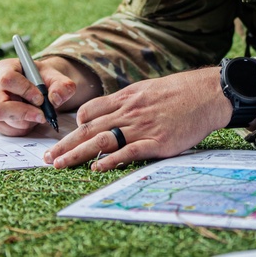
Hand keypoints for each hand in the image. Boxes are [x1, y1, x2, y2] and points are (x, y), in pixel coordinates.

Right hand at [0, 55, 99, 135]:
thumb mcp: (57, 78)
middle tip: (42, 116)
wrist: (40, 89)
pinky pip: (5, 130)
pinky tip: (31, 120)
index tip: (41, 99)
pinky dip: (21, 129)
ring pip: (2, 120)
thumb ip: (62, 85)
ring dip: (25, 121)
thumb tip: (55, 98)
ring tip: (38, 114)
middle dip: (23, 113)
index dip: (24, 90)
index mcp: (5, 68)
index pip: (8, 79)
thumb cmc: (44, 80)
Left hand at [47, 67, 231, 171]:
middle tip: (48, 156)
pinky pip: (129, 151)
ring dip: (78, 153)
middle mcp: (130, 111)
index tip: (69, 135)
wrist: (208, 93)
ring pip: (102, 140)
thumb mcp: (150, 88)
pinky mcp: (157, 141)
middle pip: (90, 127)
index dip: (77, 123)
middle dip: (66, 143)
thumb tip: (115, 111)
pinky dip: (111, 160)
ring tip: (60, 164)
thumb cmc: (182, 92)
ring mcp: (143, 126)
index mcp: (127, 96)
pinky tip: (97, 168)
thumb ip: (131, 101)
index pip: (91, 110)